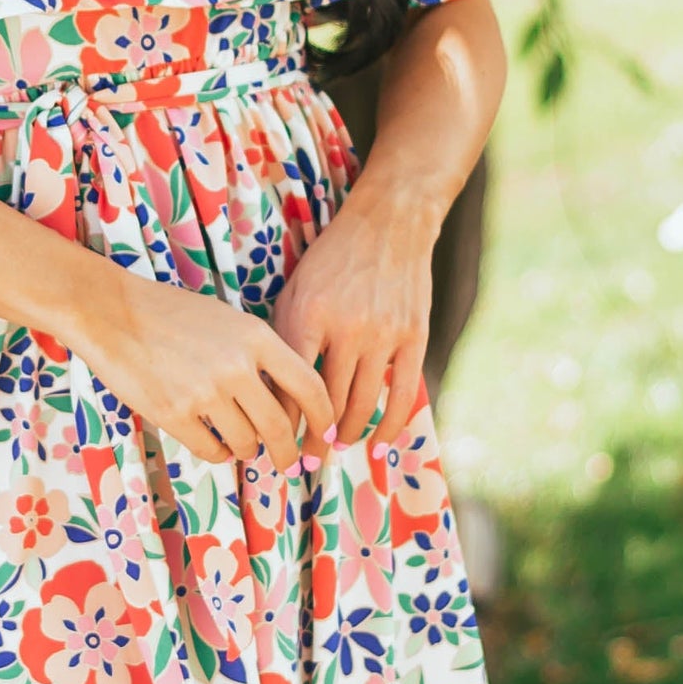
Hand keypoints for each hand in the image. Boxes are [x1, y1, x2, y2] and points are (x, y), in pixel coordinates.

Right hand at [85, 273, 335, 476]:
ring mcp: (204, 392)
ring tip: (239, 442)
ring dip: (247, 450)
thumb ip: (258, 355)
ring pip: (245, 443)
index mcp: (255, 336)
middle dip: (287, 452)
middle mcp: (236, 366)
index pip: (309, 386)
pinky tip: (212, 442)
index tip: (326, 435)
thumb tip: (288, 401)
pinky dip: (217, 453)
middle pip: (280, 427)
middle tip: (287, 462)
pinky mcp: (174, 414)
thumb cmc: (170, 313)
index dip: (324, 417)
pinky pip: (211, 451)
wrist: (111, 311)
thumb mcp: (226, 320)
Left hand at [270, 189, 435, 467]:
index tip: (277, 442)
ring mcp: (384, 334)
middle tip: (305, 460)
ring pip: (363, 404)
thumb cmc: (333, 258)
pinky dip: (390, 426)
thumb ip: (285, 334)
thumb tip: (269, 387)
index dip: (284, 420)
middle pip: (328, 401)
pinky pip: (403, 394)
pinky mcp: (413, 337)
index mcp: (310, 314)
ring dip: (348, 434)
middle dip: (315, 438)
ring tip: (336, 448)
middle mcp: (347, 328)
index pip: (292, 383)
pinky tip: (378, 444)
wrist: (389, 223)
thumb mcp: (297, 287)